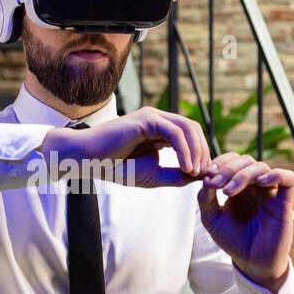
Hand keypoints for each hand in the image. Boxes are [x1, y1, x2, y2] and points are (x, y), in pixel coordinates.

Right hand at [39, 106, 210, 188]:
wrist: (89, 160)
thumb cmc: (116, 167)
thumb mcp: (153, 175)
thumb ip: (177, 175)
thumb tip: (201, 176)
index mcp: (160, 130)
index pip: (190, 136)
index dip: (201, 155)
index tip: (205, 176)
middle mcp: (158, 119)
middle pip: (193, 129)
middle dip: (203, 151)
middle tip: (205, 174)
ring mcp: (152, 116)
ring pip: (187, 128)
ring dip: (197, 151)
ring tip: (196, 172)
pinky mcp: (147, 119)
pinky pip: (175, 132)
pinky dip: (185, 150)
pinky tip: (187, 167)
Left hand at [196, 152, 293, 292]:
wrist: (251, 262)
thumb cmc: (233, 240)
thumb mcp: (212, 219)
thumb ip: (205, 198)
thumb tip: (205, 178)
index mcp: (238, 185)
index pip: (231, 160)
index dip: (219, 162)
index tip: (207, 175)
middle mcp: (254, 185)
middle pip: (245, 160)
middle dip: (228, 169)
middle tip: (215, 184)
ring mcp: (270, 192)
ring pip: (262, 166)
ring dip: (242, 175)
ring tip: (228, 192)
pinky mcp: (285, 201)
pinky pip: (288, 178)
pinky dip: (275, 175)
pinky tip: (260, 183)